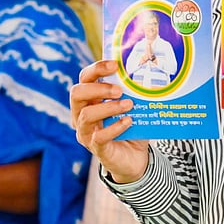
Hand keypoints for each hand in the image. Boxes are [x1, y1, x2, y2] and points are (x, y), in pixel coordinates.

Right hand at [70, 59, 150, 183]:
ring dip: (108, 107)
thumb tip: (146, 73)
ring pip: (86, 115)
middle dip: (98, 88)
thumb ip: (134, 92)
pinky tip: (128, 121)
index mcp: (90, 99)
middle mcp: (81, 114)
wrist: (135, 158)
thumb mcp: (132, 106)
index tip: (115, 65)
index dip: (97, 69)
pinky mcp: (96, 149)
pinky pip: (99, 137)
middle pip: (77, 94)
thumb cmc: (131, 127)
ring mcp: (86, 133)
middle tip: (119, 90)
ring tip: (128, 104)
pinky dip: (114, 128)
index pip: (85, 78)